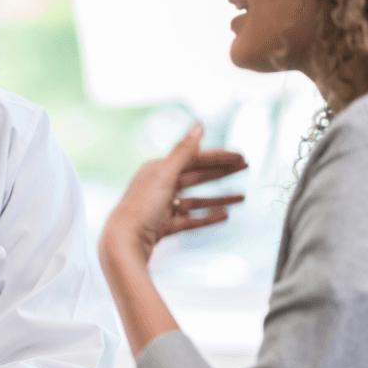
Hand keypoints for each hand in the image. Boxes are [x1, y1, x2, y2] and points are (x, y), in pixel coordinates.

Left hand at [101, 122, 247, 264]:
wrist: (123, 242)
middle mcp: (158, 186)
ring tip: (241, 197)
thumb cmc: (140, 208)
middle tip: (244, 168)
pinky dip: (207, 217)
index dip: (218, 157)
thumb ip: (183, 151)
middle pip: (196, 176)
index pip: (193, 158)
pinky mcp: (163, 226)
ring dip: (218, 197)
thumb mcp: (164, 175)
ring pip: (195, 200)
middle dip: (220, 172)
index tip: (240, 157)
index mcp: (157, 170)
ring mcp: (161, 207)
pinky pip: (190, 219)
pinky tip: (224, 216)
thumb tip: (199, 125)